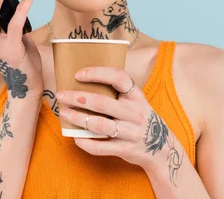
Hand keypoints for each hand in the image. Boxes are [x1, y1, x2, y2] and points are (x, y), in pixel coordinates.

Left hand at [55, 67, 182, 173]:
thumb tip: (82, 80)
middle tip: (61, 95)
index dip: (97, 73)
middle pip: (102, 102)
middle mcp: (134, 113)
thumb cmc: (139, 118)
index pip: (118, 77)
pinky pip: (100, 147)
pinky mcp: (125, 149)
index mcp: (136, 96)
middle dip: (78, 97)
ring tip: (63, 112)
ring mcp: (130, 132)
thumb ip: (117, 92)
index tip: (78, 74)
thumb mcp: (136, 101)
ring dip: (77, 118)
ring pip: (98, 125)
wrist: (162, 149)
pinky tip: (74, 136)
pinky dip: (85, 142)